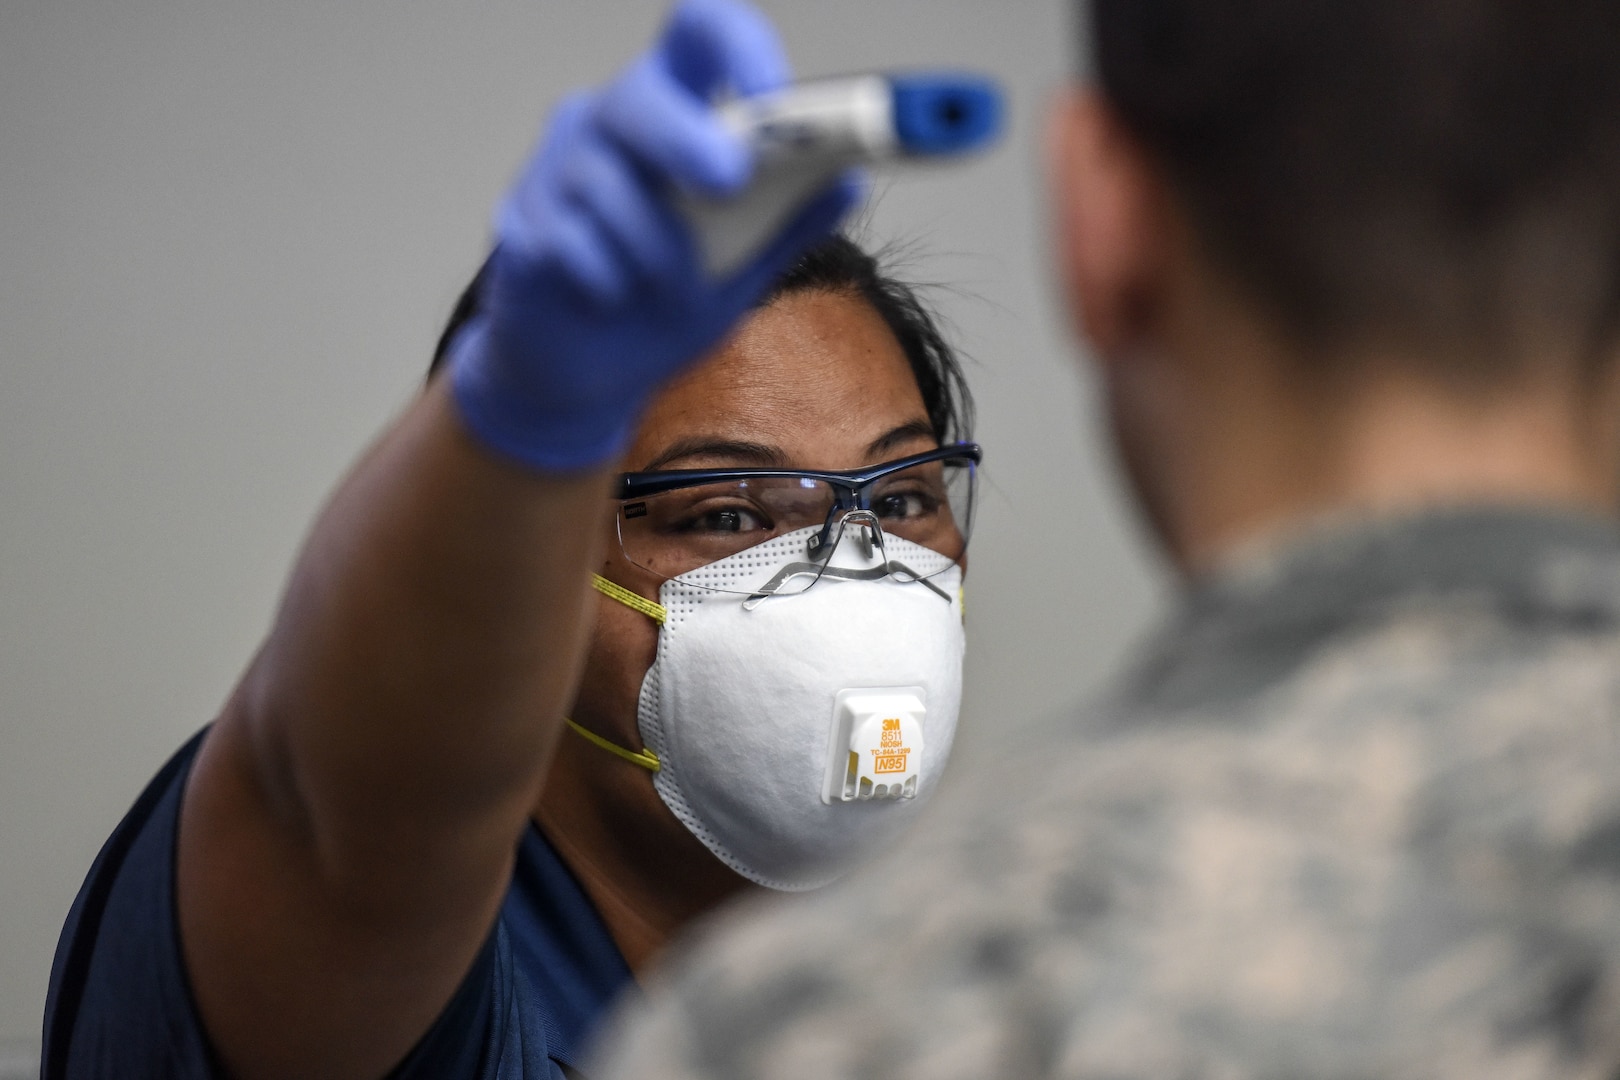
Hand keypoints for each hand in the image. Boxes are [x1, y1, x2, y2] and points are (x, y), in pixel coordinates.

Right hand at [449, 0, 861, 471]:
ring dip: (657, 251)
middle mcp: (610, 123)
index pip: (699, 35)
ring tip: (666, 288)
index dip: (736, 47)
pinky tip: (610, 297)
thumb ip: (788, 224)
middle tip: (728, 181)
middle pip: (640, 95)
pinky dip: (609, 282)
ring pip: (607, 184)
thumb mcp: (743, 271)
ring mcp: (555, 169)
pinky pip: (571, 243)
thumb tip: (849, 181)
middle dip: (686, 137)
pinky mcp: (521, 224)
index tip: (773, 95)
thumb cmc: (660, 306)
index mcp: (675, 112)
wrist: (589, 378)